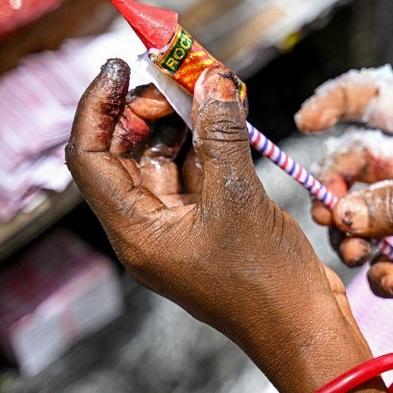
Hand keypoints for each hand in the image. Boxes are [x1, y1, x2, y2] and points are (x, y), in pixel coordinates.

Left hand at [66, 59, 385, 392]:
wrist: (303, 326)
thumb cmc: (266, 282)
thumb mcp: (239, 198)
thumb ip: (222, 133)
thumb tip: (212, 79)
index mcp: (136, 231)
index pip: (90, 157)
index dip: (97, 106)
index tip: (117, 66)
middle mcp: (149, 227)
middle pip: (125, 152)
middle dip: (146, 107)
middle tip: (179, 75)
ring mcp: (180, 225)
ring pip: (164, 157)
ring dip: (182, 119)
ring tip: (207, 86)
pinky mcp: (209, 221)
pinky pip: (197, 170)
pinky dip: (209, 139)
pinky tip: (228, 113)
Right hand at [295, 66, 392, 316]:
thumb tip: (341, 213)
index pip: (377, 101)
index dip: (338, 103)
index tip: (305, 121)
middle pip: (356, 167)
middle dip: (337, 188)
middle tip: (330, 214)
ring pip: (361, 217)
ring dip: (350, 236)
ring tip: (356, 252)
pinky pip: (383, 259)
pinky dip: (381, 271)